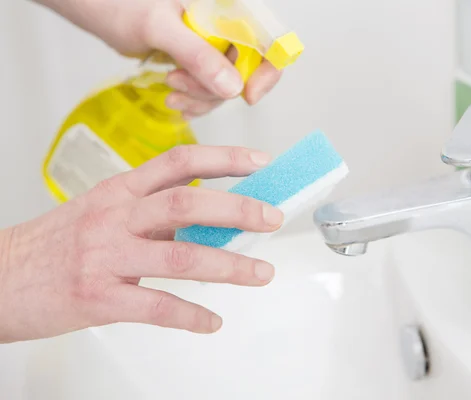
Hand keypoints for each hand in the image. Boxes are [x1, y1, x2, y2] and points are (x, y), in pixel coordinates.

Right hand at [0, 145, 282, 342]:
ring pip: (180, 255)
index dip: (224, 159)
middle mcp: (115, 217)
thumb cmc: (56, 244)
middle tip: (272, 218)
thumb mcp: (103, 211)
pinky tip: (212, 321)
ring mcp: (106, 257)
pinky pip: (156, 307)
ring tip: (261, 273)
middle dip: (238, 209)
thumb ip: (151, 211)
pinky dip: (191, 315)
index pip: (179, 162)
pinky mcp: (98, 298)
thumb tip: (210, 216)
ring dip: (229, 265)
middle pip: (187, 203)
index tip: (260, 163)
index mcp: (119, 190)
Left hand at [38, 0, 281, 115]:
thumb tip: (233, 88)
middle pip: (248, 72)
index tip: (247, 95)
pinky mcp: (203, 67)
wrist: (104, 14)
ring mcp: (216, 50)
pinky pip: (212, 94)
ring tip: (171, 87)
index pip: (270, 41)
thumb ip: (196, 54)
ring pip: (228, 89)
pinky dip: (194, 102)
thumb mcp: (160, 28)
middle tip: (179, 81)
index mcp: (228, 11)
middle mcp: (228, 30)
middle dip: (215, 88)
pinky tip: (174, 97)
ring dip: (200, 97)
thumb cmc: (125, 7)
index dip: (268, 70)